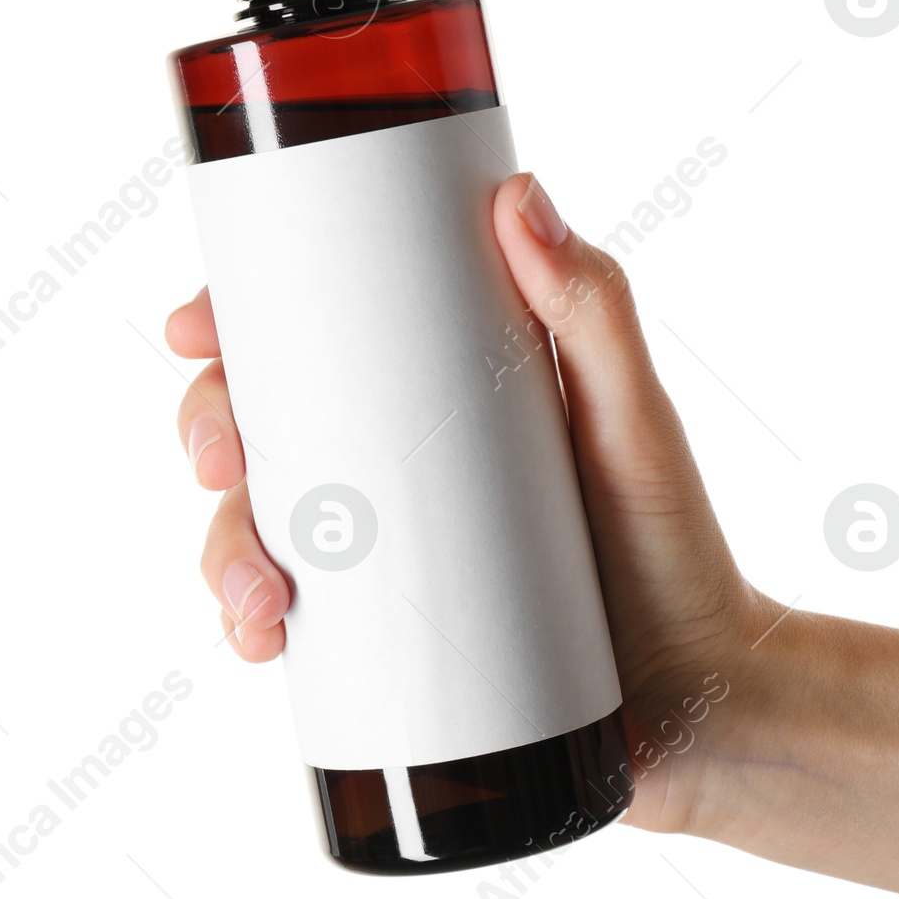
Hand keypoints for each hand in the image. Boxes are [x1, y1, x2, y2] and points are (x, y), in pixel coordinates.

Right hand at [165, 171, 770, 832]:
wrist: (700, 704)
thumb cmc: (676, 551)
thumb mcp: (633, 421)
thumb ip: (593, 310)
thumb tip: (518, 193)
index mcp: (448, 390)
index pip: (324, 333)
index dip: (240, 322)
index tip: (197, 325)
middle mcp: (406, 462)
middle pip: (268, 421)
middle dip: (210, 430)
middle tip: (222, 457)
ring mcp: (392, 550)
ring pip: (259, 522)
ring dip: (221, 544)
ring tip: (259, 588)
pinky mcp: (386, 636)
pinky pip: (286, 615)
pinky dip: (247, 620)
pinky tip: (255, 636)